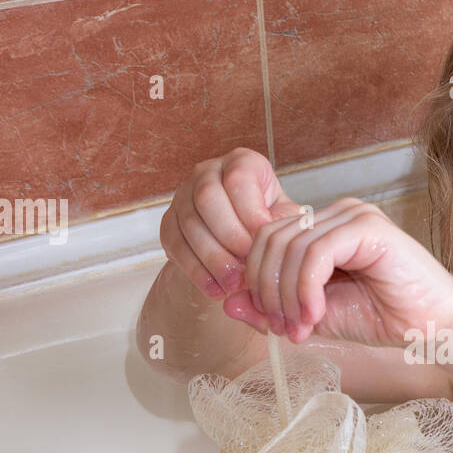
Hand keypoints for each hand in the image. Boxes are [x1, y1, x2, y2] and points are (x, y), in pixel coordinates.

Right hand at [159, 147, 302, 299]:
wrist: (242, 241)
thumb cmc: (269, 224)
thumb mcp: (284, 222)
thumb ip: (283, 230)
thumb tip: (276, 249)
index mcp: (242, 163)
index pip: (239, 179)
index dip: (250, 210)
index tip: (264, 238)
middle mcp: (208, 172)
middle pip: (207, 198)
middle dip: (229, 236)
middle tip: (248, 266)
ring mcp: (183, 196)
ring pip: (190, 223)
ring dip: (213, 258)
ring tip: (234, 285)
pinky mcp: (169, 222)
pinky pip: (176, 245)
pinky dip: (196, 271)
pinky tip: (216, 290)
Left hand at [225, 198, 452, 347]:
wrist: (435, 329)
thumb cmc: (385, 319)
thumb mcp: (314, 316)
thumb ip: (272, 308)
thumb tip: (227, 302)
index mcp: (322, 228)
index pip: (265, 240)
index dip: (258, 283)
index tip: (274, 325)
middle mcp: (336, 214)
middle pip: (269, 240)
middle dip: (267, 290)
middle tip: (284, 328)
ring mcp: (353, 216)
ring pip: (289, 247)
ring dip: (286, 294)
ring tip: (302, 327)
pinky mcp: (368, 227)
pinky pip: (315, 252)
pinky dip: (306, 288)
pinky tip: (316, 313)